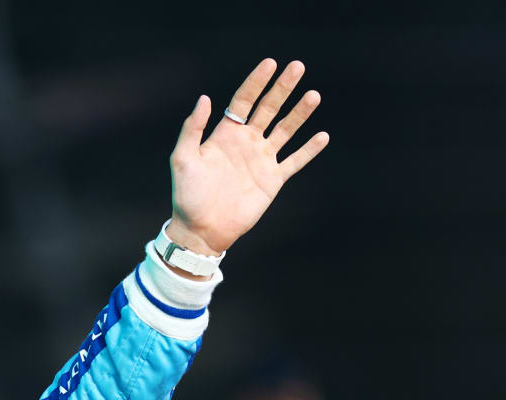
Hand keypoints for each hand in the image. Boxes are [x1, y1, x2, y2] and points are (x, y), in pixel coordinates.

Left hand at [167, 59, 329, 255]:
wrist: (201, 229)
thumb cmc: (187, 195)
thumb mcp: (182, 158)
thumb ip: (193, 128)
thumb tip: (205, 98)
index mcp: (225, 134)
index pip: (244, 101)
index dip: (256, 82)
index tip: (270, 63)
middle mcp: (246, 143)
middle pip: (268, 109)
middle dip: (282, 88)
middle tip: (297, 66)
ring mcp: (261, 160)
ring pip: (285, 130)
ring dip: (299, 113)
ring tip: (313, 95)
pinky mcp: (272, 180)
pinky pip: (294, 162)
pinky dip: (308, 150)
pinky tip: (322, 135)